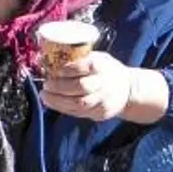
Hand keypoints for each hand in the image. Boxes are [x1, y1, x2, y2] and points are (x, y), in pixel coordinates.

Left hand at [41, 52, 168, 123]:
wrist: (128, 90)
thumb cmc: (107, 70)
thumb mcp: (98, 57)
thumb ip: (80, 59)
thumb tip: (51, 58)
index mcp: (103, 66)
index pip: (84, 67)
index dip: (68, 70)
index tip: (54, 70)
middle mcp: (104, 84)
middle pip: (81, 87)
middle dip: (59, 87)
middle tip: (46, 85)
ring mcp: (103, 100)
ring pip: (79, 103)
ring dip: (58, 101)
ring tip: (45, 96)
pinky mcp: (100, 113)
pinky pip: (79, 113)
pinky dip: (63, 108)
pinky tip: (53, 103)